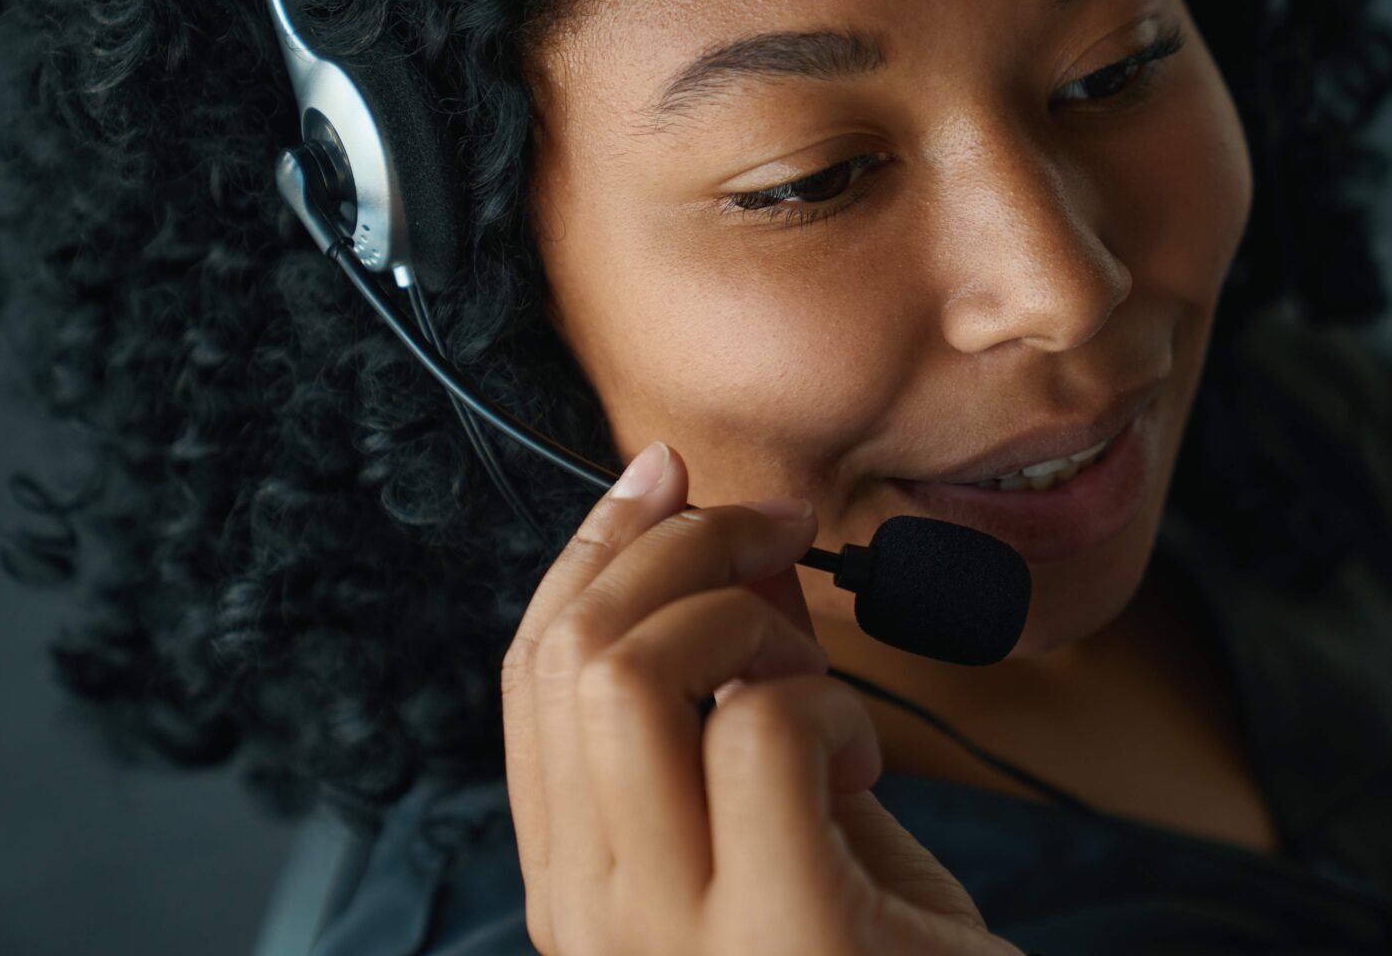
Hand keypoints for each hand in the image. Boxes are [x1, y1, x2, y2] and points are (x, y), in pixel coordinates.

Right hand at [501, 439, 1023, 955]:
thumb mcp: (797, 816)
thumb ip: (750, 693)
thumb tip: (732, 549)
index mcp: (576, 886)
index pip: (532, 676)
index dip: (593, 553)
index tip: (665, 481)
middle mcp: (592, 918)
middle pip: (570, 658)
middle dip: (672, 548)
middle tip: (771, 536)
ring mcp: (670, 940)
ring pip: (629, 678)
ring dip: (736, 618)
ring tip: (810, 671)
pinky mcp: (780, 938)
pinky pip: (763, 728)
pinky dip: (823, 700)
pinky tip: (860, 763)